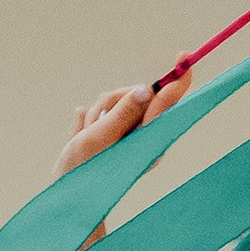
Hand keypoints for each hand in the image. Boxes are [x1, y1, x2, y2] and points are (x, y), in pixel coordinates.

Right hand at [52, 75, 187, 185]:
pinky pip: (102, 109)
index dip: (176, 79)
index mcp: (146, 140)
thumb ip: (123, 113)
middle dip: (112, 101)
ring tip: (86, 136)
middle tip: (97, 121)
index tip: (184, 57)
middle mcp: (142, 135)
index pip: (167, 104)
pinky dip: (90, 120)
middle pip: (135, 95)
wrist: (65, 194)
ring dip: (96, 113)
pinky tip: (84, 136)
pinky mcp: (114, 130)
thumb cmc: (82, 169)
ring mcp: (128, 133)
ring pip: (114, 99)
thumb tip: (146, 90)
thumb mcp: (100, 138)